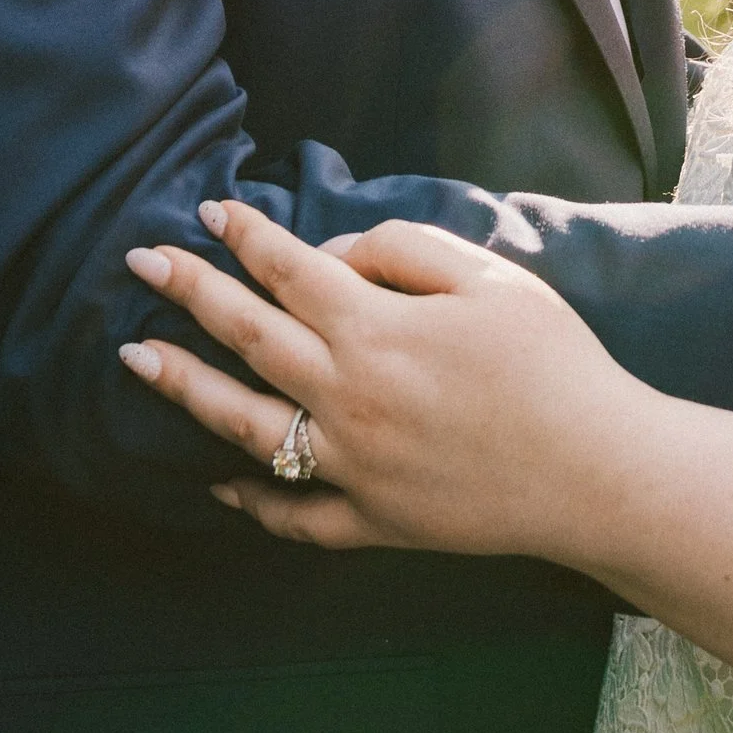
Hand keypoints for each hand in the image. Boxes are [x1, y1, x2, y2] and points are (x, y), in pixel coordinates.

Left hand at [119, 201, 631, 560]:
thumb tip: (336, 260)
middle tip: (138, 261)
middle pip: (248, 336)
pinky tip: (215, 481)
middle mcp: (348, 398)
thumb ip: (404, 252)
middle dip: (187, 292)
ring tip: (136, 361)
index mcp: (378, 330)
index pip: (288, 270)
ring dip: (185, 387)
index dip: (245, 236)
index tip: (207, 211)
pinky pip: (293, 514)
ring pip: (245, 425)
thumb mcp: (489, 278)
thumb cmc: (553, 362)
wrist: (596, 472)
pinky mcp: (372, 521)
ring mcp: (353, 467)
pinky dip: (248, 499)